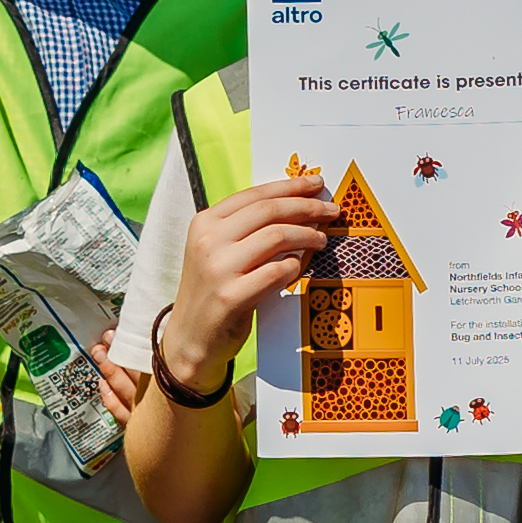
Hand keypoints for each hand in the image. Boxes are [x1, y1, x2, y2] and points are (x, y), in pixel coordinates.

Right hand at [161, 176, 339, 390]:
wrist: (190, 337)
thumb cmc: (212, 290)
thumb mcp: (217, 250)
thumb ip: (246, 228)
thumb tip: (295, 205)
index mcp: (205, 222)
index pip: (255, 195)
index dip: (290, 186)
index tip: (316, 184)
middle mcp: (208, 240)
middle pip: (269, 211)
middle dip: (307, 207)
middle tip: (331, 211)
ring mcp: (218, 268)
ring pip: (277, 237)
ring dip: (307, 236)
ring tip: (321, 240)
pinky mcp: (231, 296)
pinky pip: (278, 272)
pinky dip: (295, 267)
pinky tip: (298, 267)